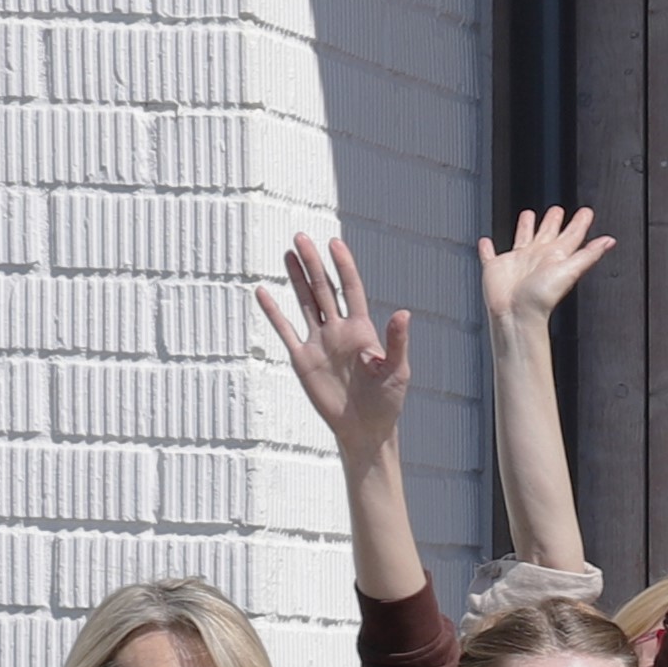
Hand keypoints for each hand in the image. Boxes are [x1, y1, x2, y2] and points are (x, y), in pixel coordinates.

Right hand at [252, 230, 416, 460]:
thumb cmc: (388, 401)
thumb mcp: (397, 370)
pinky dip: (273, 312)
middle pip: (324, 289)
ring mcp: (319, 342)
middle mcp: (339, 330)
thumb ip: (397, 341)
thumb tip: (404, 312)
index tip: (334, 243)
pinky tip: (263, 292)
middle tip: (301, 237)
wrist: (364, 428)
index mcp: (362, 330)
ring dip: (296, 279)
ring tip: (288, 253)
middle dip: (313, 264)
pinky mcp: (302, 358)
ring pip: (305, 303)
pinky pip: (285, 330)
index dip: (343, 266)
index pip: (352, 289)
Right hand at [478, 204, 612, 327]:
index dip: (580, 223)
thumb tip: (610, 241)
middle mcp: (538, 258)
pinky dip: (487, 249)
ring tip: (528, 215)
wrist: (517, 314)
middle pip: (548, 234)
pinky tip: (485, 242)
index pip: (572, 236)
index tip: (586, 212)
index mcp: (556, 257)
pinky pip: (490, 256)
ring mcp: (517, 263)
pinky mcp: (497, 268)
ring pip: (522, 239)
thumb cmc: (542, 297)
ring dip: (525, 228)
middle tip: (557, 210)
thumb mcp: (570, 270)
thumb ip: (589, 254)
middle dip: (553, 221)